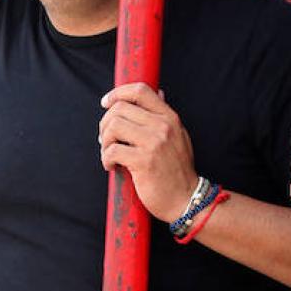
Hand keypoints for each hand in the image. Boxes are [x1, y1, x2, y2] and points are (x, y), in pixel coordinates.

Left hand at [97, 83, 197, 221]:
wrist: (186, 200)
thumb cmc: (178, 171)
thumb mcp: (178, 136)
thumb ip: (165, 116)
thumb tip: (158, 92)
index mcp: (170, 117)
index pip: (140, 90)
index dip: (118, 93)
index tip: (106, 103)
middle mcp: (163, 126)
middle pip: (120, 108)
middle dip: (105, 123)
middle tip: (105, 139)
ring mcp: (154, 143)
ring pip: (113, 126)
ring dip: (104, 141)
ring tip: (109, 153)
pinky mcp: (144, 161)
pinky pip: (112, 151)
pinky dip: (106, 158)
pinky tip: (112, 166)